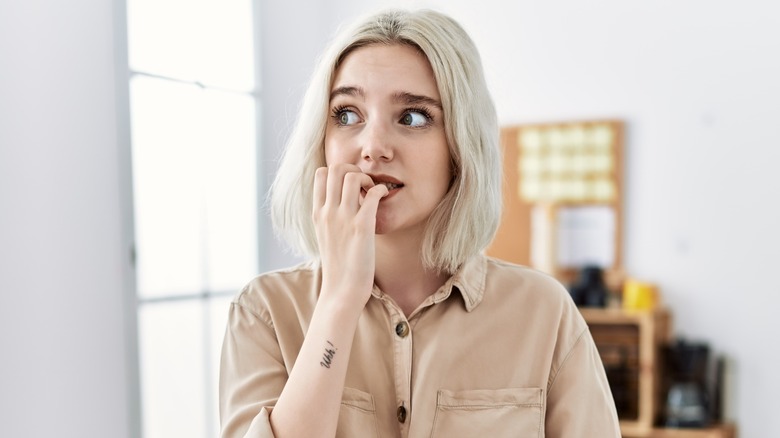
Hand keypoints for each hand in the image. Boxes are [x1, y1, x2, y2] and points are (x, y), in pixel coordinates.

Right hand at [312, 164, 387, 308]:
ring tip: (373, 192)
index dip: (339, 172)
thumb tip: (341, 199)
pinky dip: (381, 190)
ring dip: (367, 178)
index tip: (351, 186)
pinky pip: (373, 194)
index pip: (321, 174)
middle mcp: (327, 212)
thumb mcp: (325, 235)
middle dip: (353, 169)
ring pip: (352, 176)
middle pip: (336, 168)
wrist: (342, 290)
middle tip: (364, 185)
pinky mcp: (361, 227)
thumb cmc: (338, 265)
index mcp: (317, 213)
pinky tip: (383, 199)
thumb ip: (329, 215)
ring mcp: (343, 219)